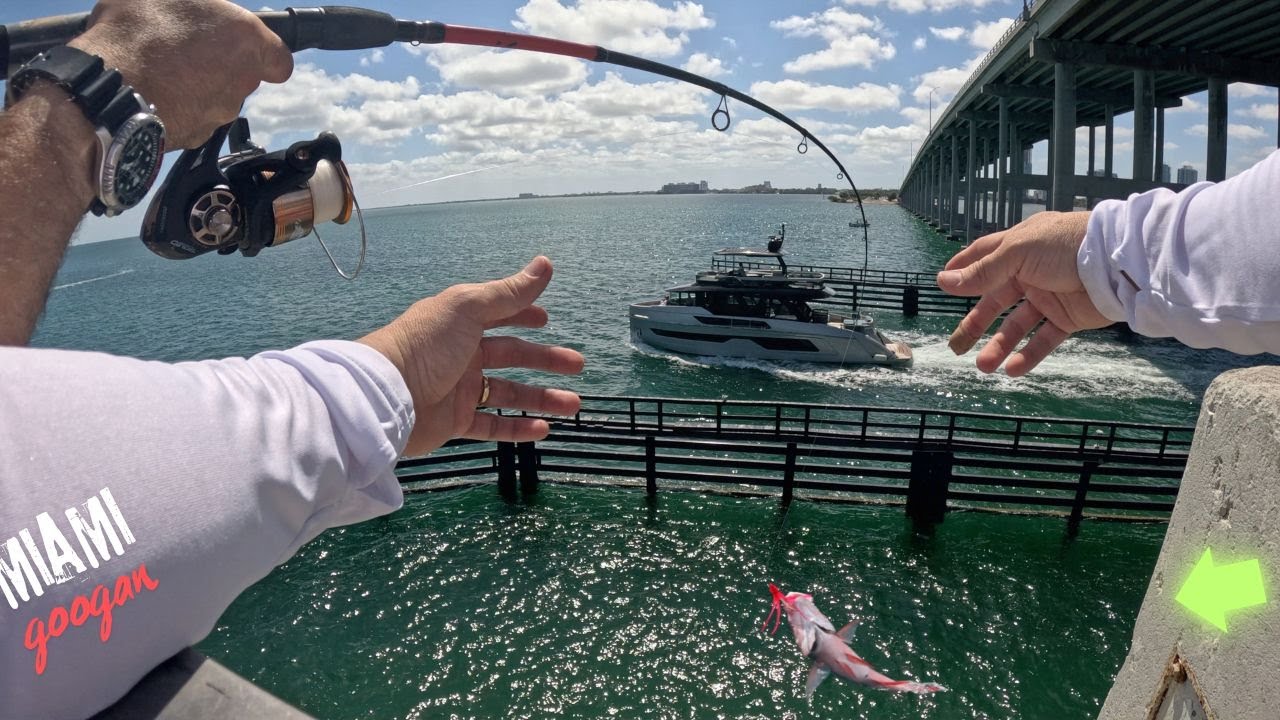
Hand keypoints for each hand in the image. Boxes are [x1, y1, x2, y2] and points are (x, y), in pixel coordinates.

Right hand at [69, 0, 292, 148]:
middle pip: (242, 75)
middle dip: (219, 64)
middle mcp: (242, 81)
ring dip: (196, 85)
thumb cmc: (139, 33)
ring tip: (159, 68)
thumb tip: (186, 5)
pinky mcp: (198, 136)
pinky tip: (151, 92)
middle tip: (185, 49)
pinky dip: (178, 107)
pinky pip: (192, 117)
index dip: (263, 52)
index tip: (244, 46)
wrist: (110, 90)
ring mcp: (221, 112)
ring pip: (216, 97)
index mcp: (246, 39)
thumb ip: (191, 4)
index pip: (279, 58)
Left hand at [358, 257, 584, 456]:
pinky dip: (518, 428)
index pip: (498, 314)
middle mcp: (461, 354)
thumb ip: (510, 292)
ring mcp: (458, 389)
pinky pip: (492, 425)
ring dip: (541, 398)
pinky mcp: (454, 421)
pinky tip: (543, 428)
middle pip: (511, 355)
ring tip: (573, 404)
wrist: (386, 395)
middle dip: (545, 360)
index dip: (523, 315)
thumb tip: (546, 263)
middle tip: (577, 365)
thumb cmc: (426, 344)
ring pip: (509, 394)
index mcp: (461, 323)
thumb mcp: (469, 309)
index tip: (547, 320)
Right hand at [937, 211, 1109, 375]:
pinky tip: (1013, 369)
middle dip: (975, 324)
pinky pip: (1044, 338)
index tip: (943, 285)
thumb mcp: (1017, 253)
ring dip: (999, 345)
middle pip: (995, 300)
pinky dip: (1029, 354)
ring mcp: (1049, 296)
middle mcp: (1031, 272)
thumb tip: (943, 282)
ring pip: (1017, 325)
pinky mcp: (1068, 317)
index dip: (963, 270)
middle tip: (956, 346)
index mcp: (1018, 248)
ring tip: (983, 366)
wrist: (1117, 262)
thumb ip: (982, 272)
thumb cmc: (1065, 246)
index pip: (983, 257)